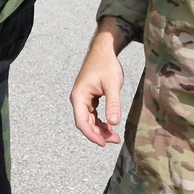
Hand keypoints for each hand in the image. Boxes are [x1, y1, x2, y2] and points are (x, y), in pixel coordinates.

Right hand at [70, 18, 126, 146]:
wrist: (103, 50)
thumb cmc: (106, 64)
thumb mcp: (112, 85)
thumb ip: (113, 104)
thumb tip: (114, 123)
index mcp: (79, 96)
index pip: (82, 122)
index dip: (92, 135)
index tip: (103, 143)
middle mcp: (78, 99)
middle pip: (85, 123)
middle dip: (99, 134)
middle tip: (115, 140)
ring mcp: (83, 98)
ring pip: (89, 120)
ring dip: (100, 129)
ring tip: (114, 136)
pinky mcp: (89, 97)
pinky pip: (93, 114)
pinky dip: (101, 121)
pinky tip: (110, 125)